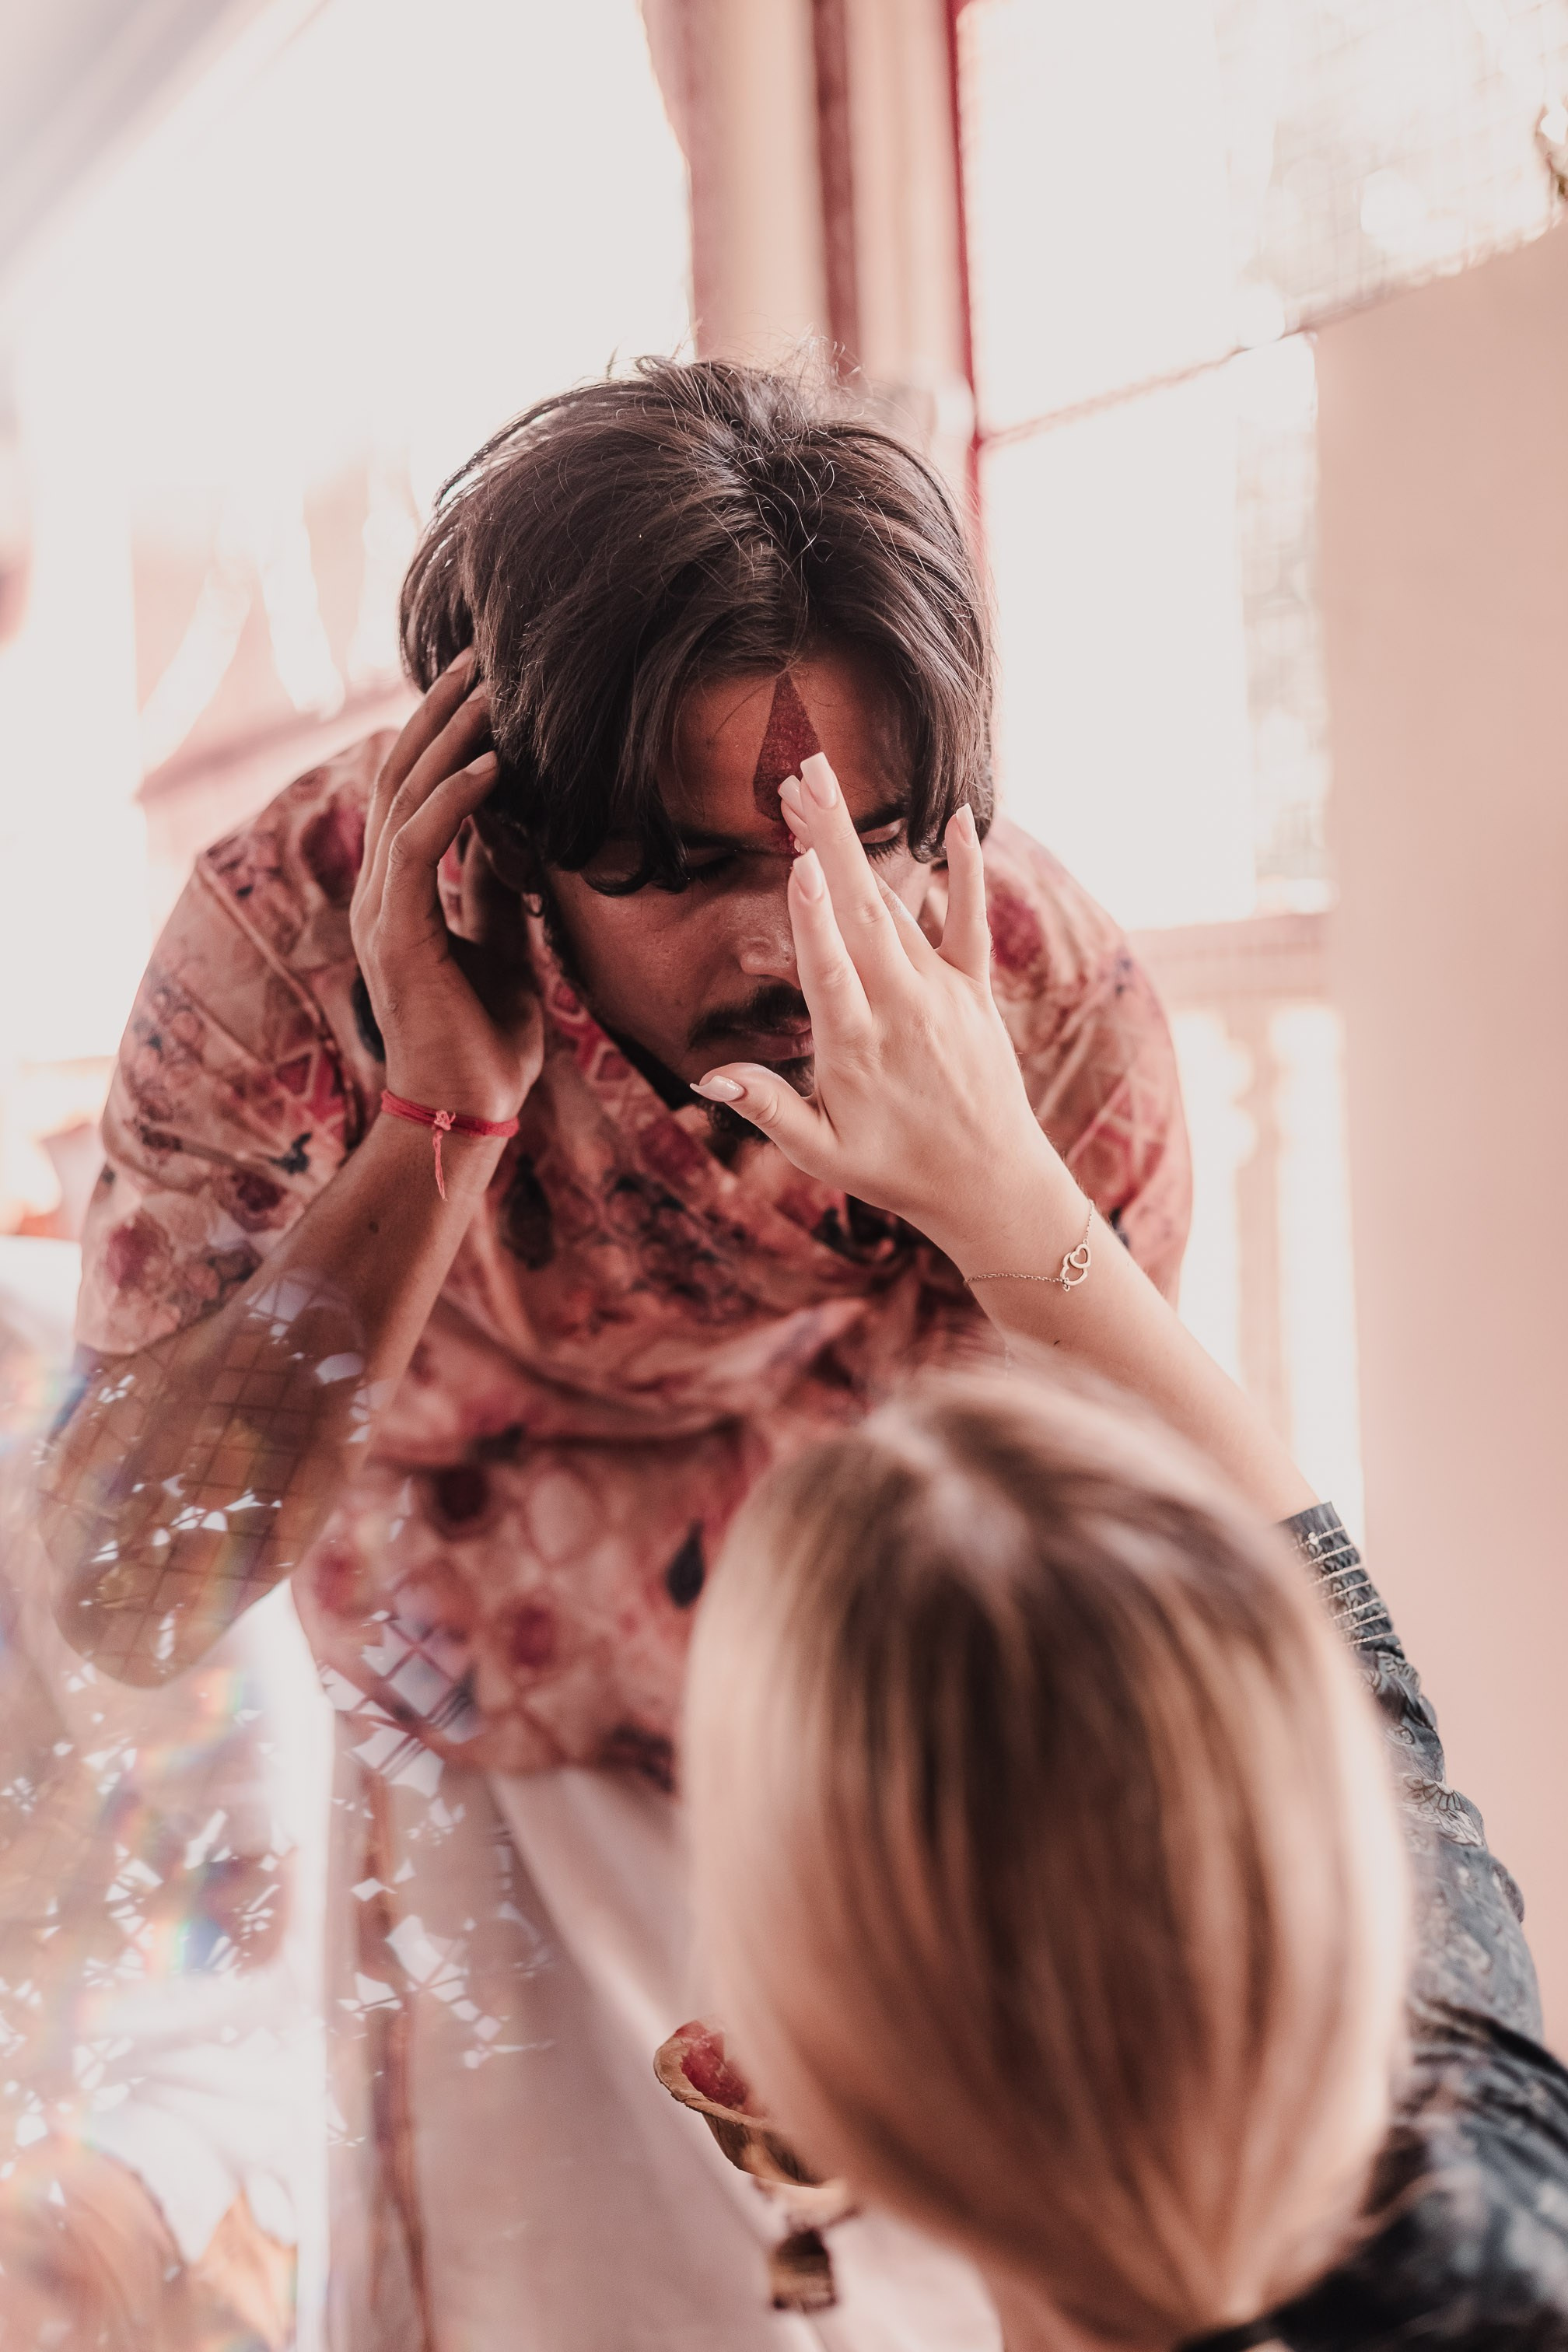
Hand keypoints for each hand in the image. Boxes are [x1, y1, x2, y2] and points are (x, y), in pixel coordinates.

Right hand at [351, 651, 543, 1125]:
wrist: (465, 1115)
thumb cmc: (486, 1043)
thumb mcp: (503, 948)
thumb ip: (496, 890)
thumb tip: (511, 836)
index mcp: (400, 894)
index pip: (413, 791)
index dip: (443, 733)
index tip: (484, 683)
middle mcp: (380, 893)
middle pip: (400, 776)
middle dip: (441, 711)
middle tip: (482, 653)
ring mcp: (381, 912)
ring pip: (405, 798)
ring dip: (450, 738)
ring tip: (492, 688)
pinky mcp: (397, 935)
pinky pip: (420, 847)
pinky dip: (456, 799)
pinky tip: (493, 764)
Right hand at [691, 755, 1076, 1268]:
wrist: (990, 1182)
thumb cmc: (895, 1169)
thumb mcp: (820, 1152)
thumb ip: (766, 1107)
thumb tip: (707, 1075)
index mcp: (857, 1048)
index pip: (831, 973)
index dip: (812, 919)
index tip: (798, 863)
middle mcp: (903, 1008)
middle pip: (862, 914)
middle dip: (829, 840)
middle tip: (797, 777)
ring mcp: (942, 993)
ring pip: (895, 906)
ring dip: (857, 844)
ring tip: (817, 787)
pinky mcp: (972, 989)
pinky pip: (969, 921)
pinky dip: (966, 870)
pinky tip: (957, 819)